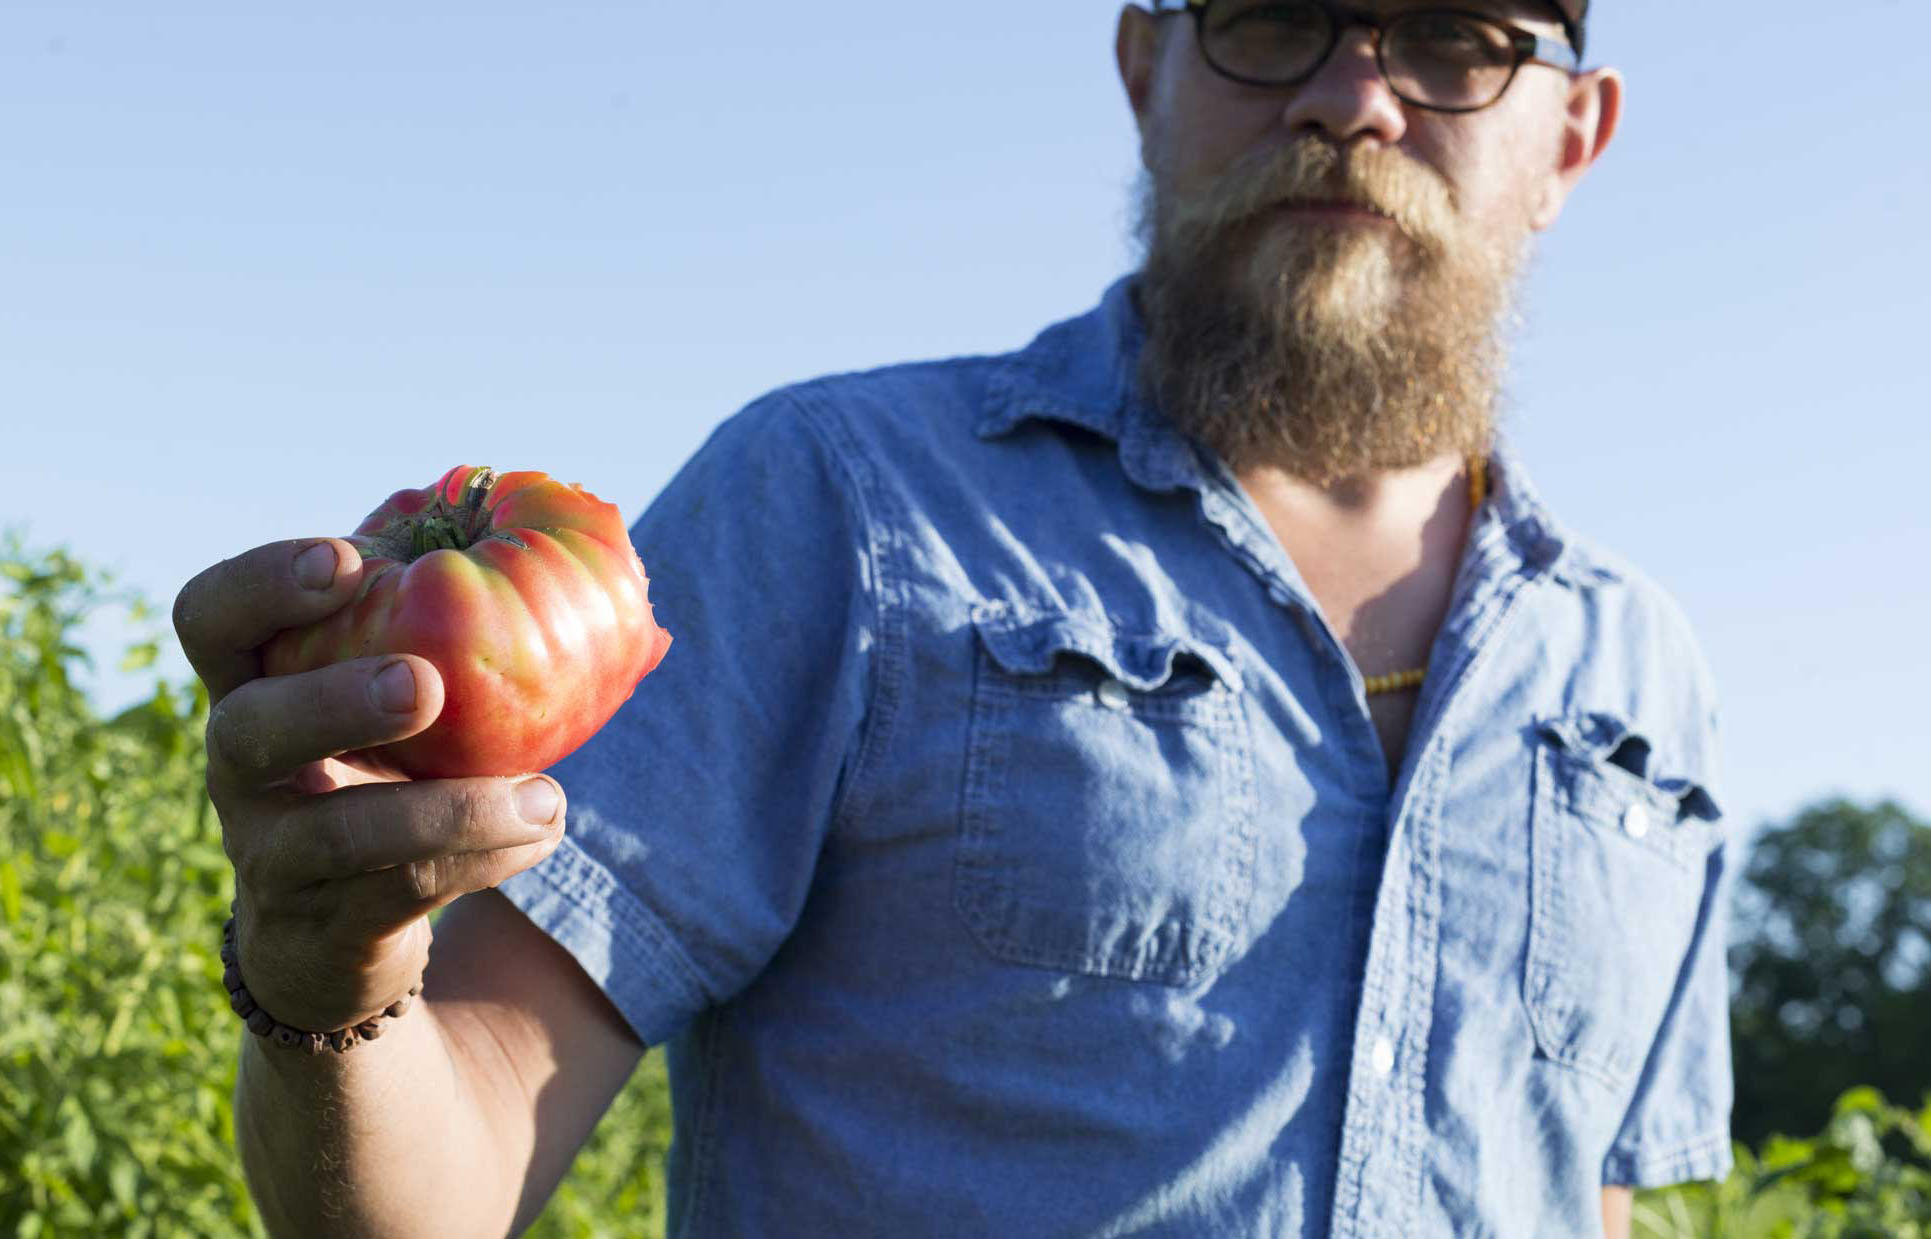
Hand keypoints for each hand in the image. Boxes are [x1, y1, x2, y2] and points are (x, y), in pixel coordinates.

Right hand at [173, 538, 566, 1032]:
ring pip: (337, 833)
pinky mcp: (320, 926)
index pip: (213, 617)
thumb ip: (473, 643)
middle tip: (425, 683)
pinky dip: (483, 860)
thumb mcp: (411, 709)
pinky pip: (400, 890)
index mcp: (256, 685)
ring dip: (449, 810)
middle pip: (249, 726)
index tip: (347, 561)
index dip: (263, 583)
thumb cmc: (394, 775)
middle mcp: (240, 767)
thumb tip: (642, 615)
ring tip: (544, 795)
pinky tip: (545, 831)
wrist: (335, 933)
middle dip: (335, 699)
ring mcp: (270, 854)